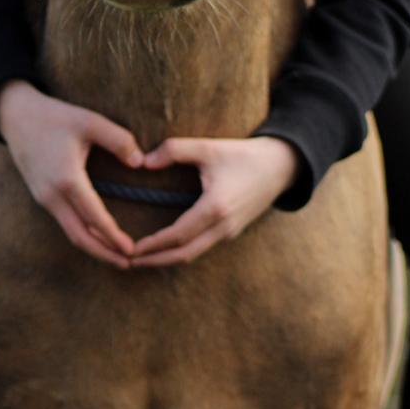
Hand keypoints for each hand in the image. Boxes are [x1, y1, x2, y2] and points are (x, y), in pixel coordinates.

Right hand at [0, 80, 142, 268]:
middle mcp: (52, 195)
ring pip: (70, 232)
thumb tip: (140, 162)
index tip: (132, 250)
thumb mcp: (90, 121)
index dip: (113, 237)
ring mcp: (43, 198)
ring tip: (117, 255)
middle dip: (104, 253)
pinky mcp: (41, 196)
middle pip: (79, 236)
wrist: (15, 115)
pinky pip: (64, 222)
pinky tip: (97, 235)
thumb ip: (119, 140)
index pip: (94, 217)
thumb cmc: (55, 116)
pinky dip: (83, 234)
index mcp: (67, 179)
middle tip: (128, 263)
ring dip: (93, 246)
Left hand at [131, 135, 299, 267]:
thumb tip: (143, 162)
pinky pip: (202, 247)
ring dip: (166, 259)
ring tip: (141, 258)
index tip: (131, 249)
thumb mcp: (208, 147)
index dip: (153, 245)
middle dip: (154, 260)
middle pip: (184, 255)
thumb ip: (174, 150)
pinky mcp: (232, 231)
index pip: (178, 235)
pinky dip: (180, 252)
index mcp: (216, 207)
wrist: (281, 166)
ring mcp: (229, 232)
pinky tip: (164, 247)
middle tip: (128, 261)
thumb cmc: (243, 155)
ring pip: (193, 254)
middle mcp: (223, 226)